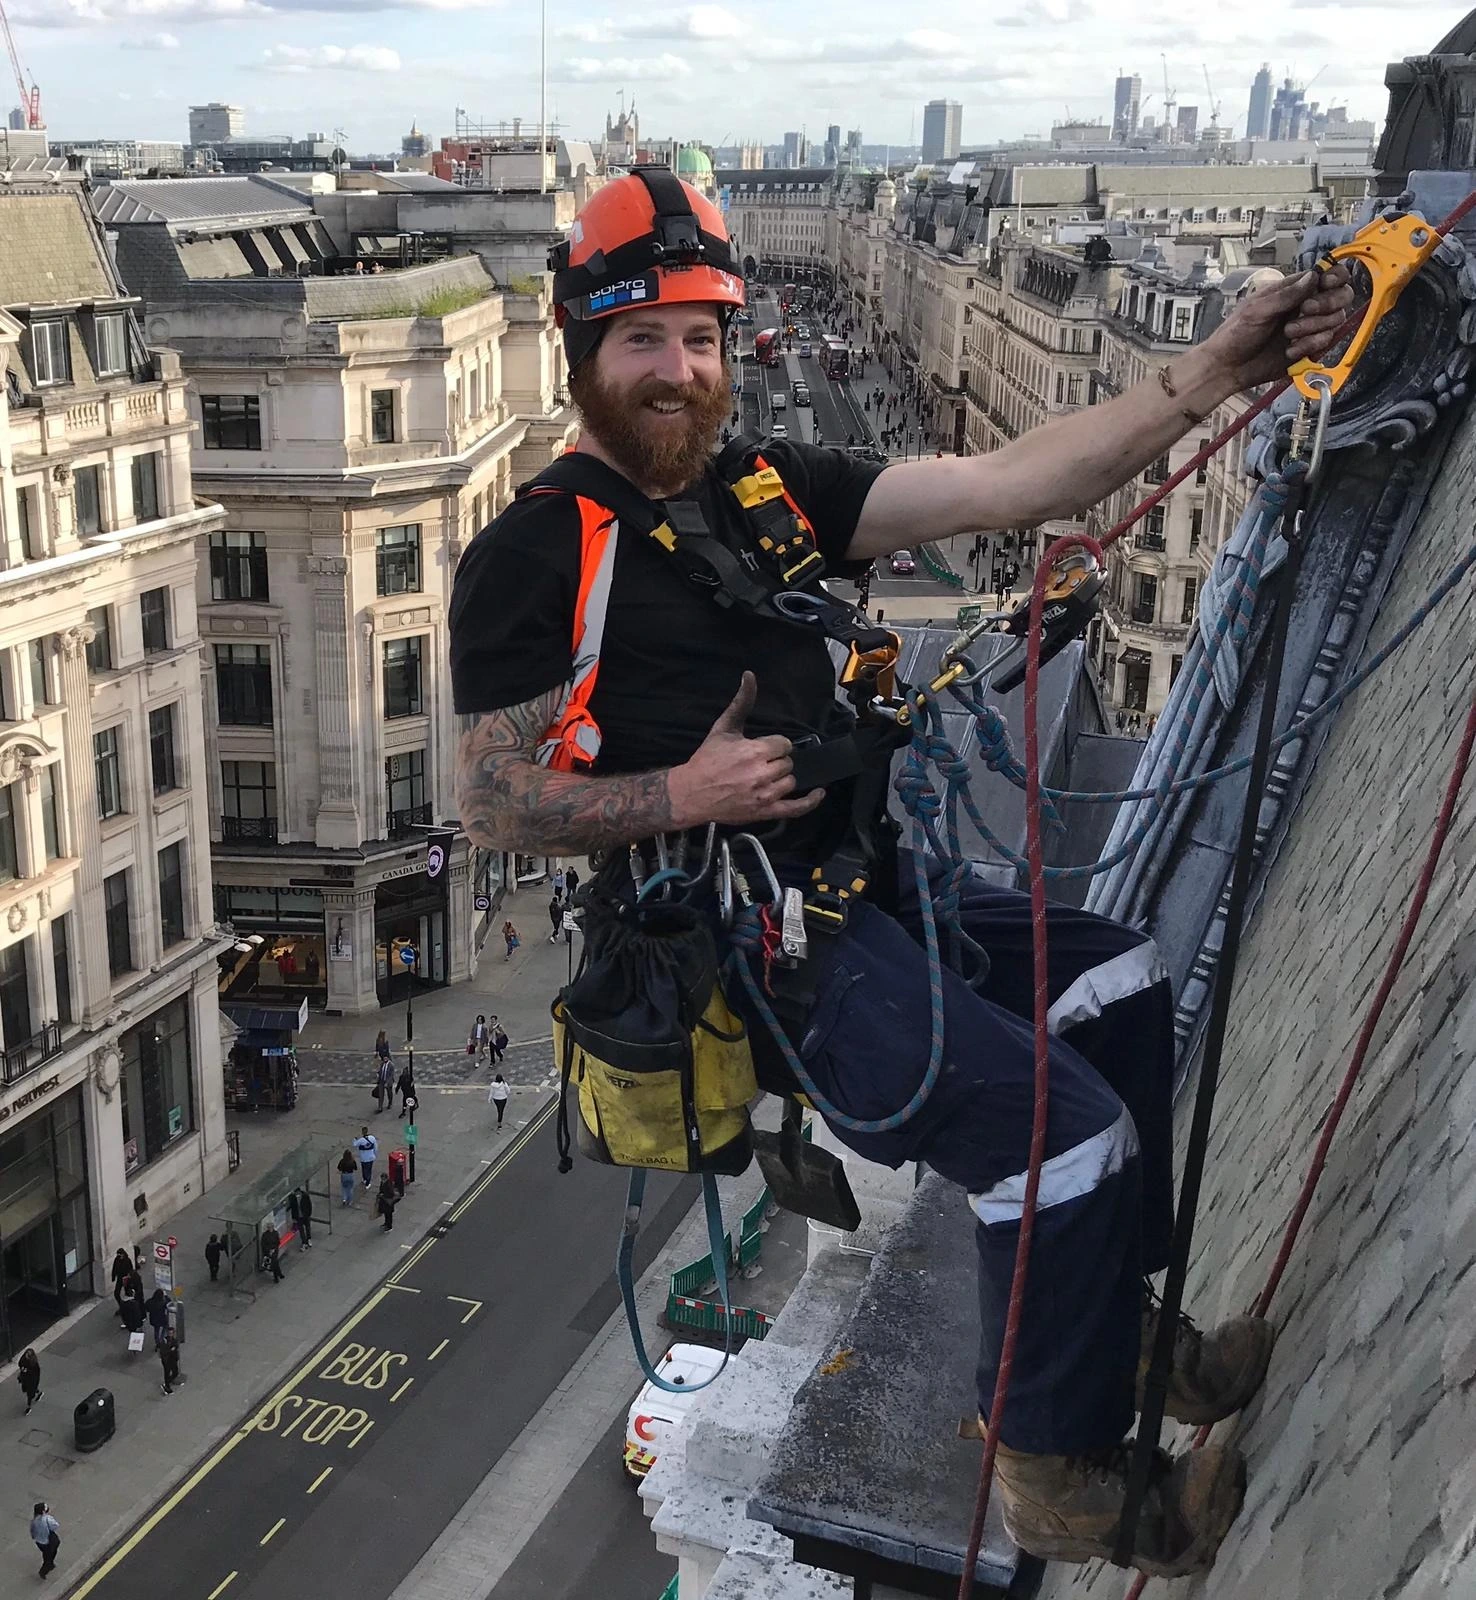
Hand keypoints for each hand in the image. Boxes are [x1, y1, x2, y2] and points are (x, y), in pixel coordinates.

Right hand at [669, 672, 823, 827]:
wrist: (692, 793)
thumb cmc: (707, 760)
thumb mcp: (723, 728)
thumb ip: (741, 702)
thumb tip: (749, 676)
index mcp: (754, 751)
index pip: (784, 744)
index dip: (776, 745)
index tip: (764, 749)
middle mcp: (762, 773)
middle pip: (788, 763)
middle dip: (777, 761)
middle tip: (760, 764)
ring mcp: (765, 795)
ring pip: (791, 781)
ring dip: (782, 778)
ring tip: (767, 777)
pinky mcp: (765, 812)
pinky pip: (796, 808)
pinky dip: (810, 801)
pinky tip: (819, 792)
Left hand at [1205, 264, 1357, 390]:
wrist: (1229, 368)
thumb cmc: (1236, 334)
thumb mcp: (1258, 310)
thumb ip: (1287, 295)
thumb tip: (1314, 277)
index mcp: (1293, 289)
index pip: (1328, 275)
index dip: (1335, 277)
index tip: (1326, 285)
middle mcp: (1306, 305)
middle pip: (1342, 296)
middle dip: (1327, 304)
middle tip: (1304, 311)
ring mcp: (1310, 326)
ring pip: (1336, 319)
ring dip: (1314, 327)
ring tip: (1288, 335)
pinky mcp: (1309, 347)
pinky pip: (1325, 342)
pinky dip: (1310, 346)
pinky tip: (1290, 351)